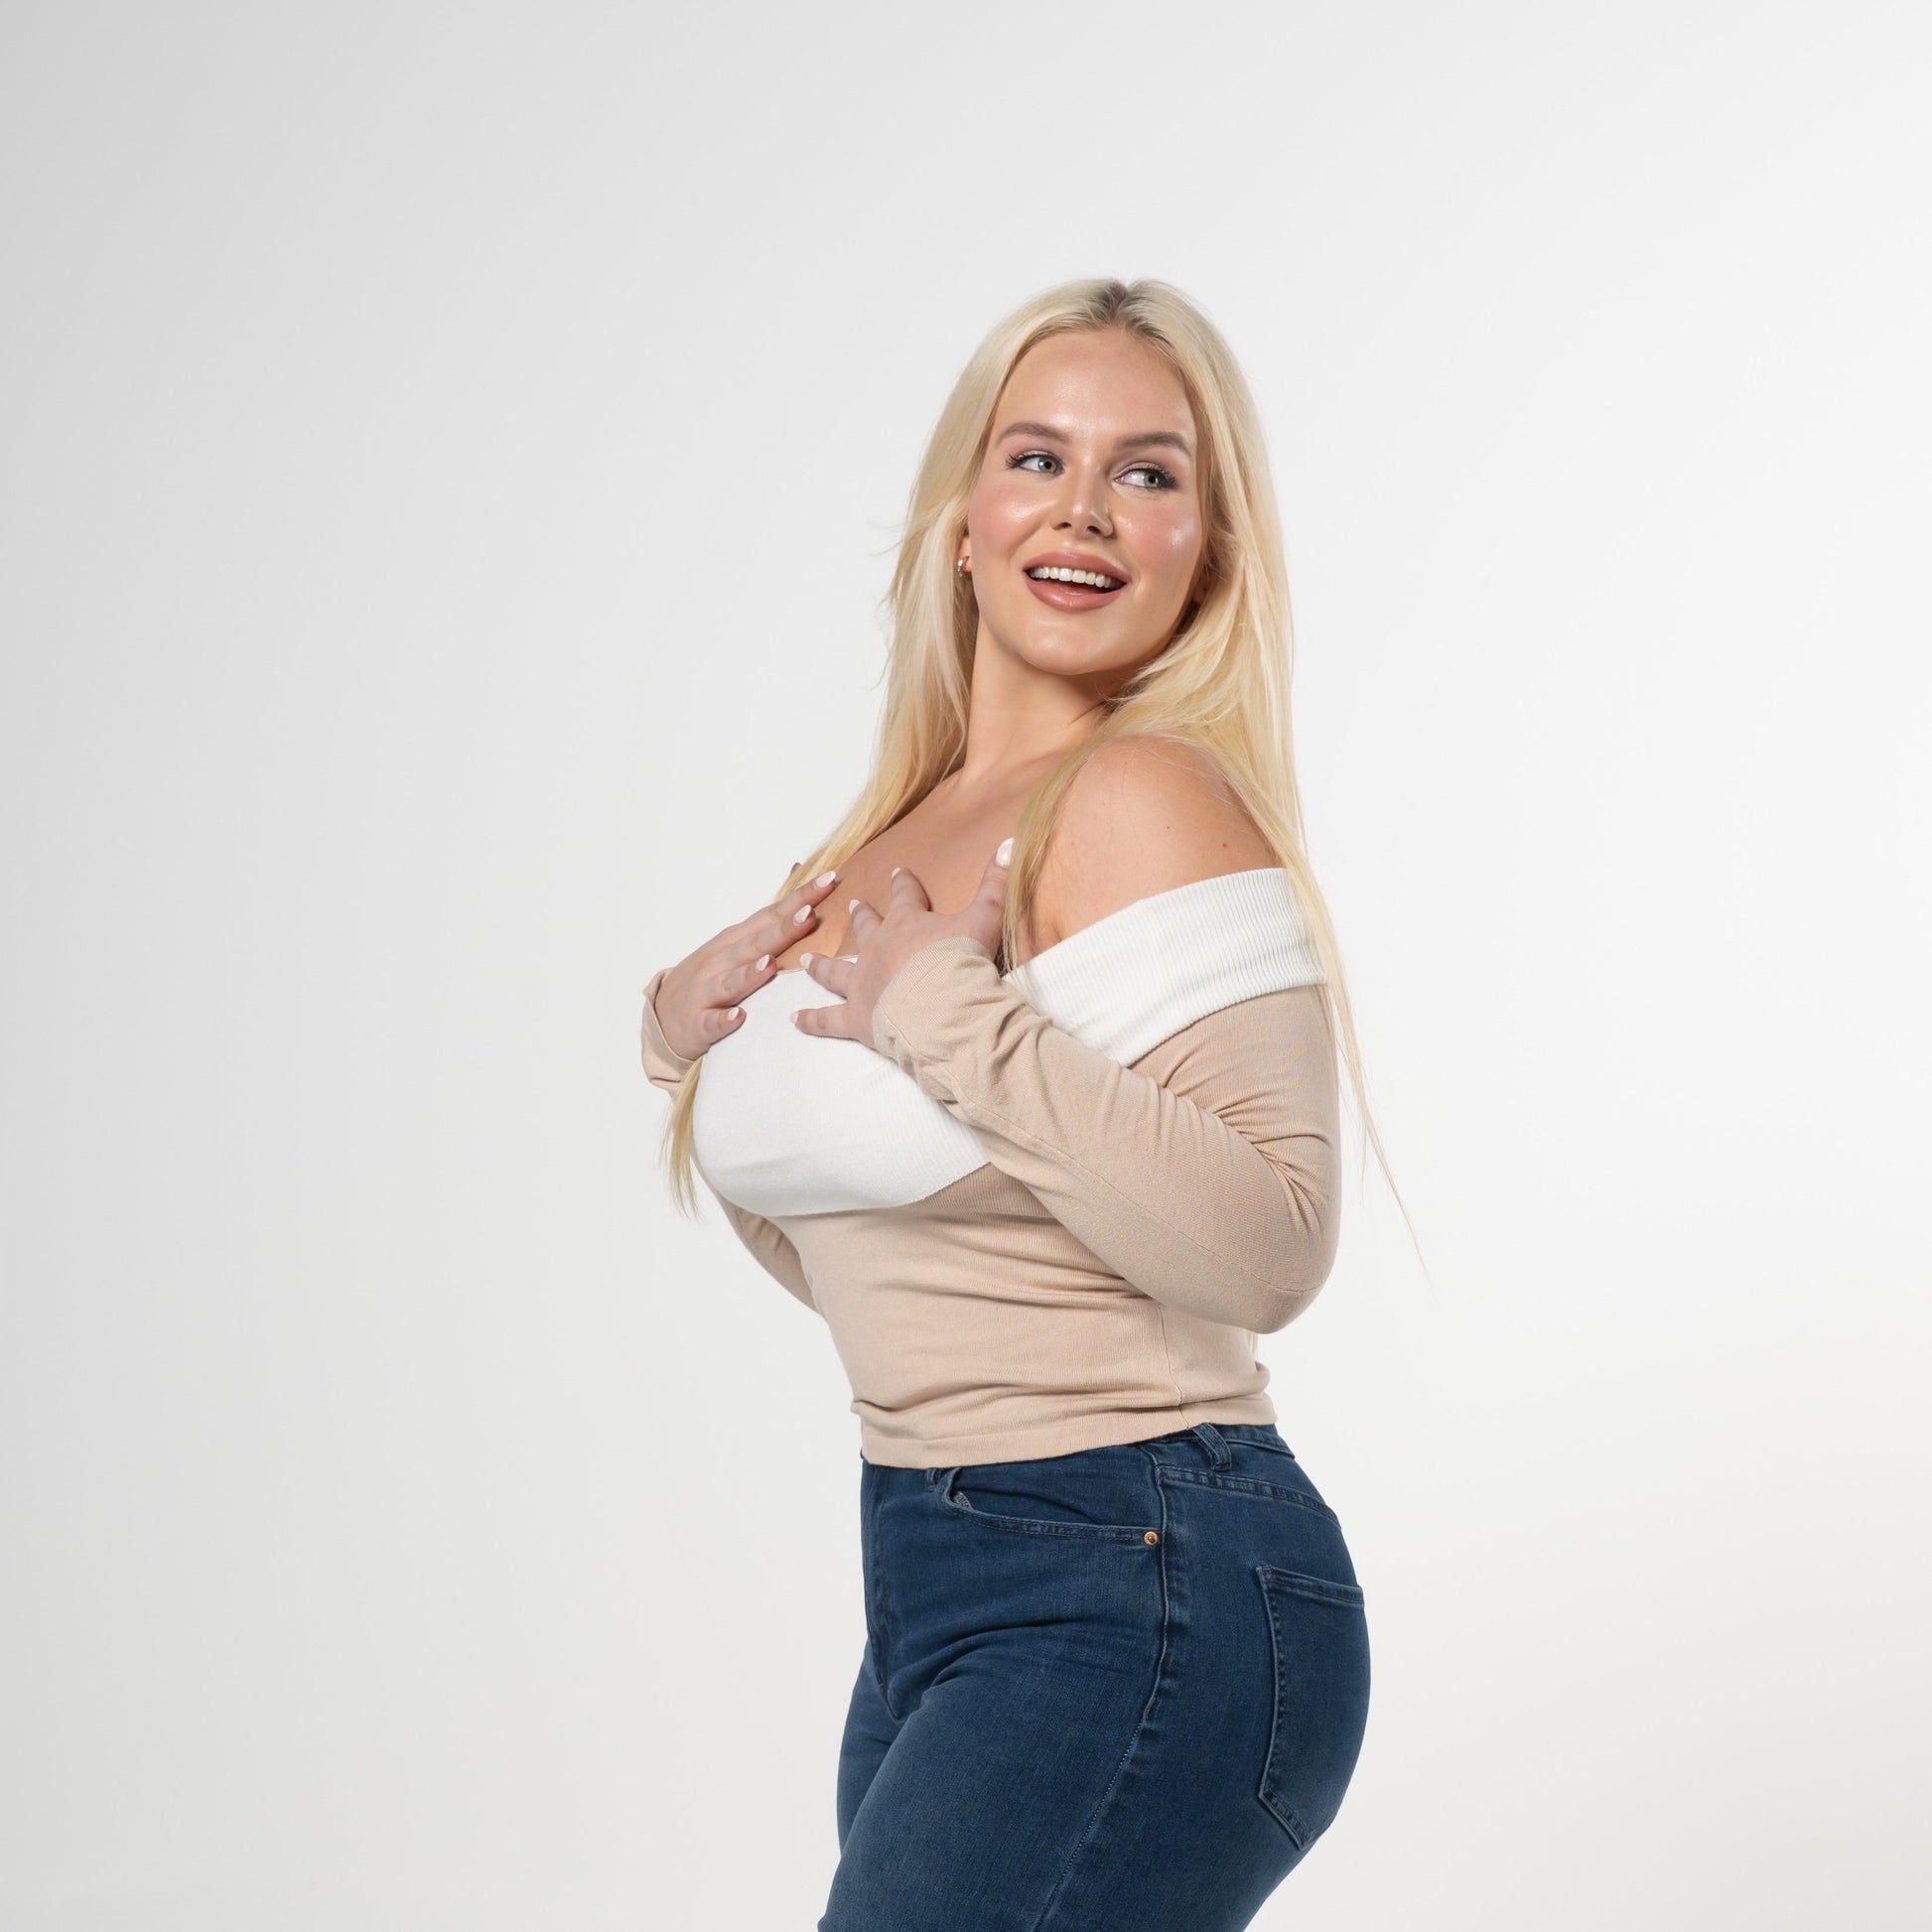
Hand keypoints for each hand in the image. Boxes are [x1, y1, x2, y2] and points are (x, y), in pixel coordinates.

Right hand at [648, 866, 845, 1061]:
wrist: (663, 1015)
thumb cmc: (708, 976)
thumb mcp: (734, 942)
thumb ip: (769, 918)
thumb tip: (798, 873)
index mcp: (735, 940)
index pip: (772, 915)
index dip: (799, 898)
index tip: (828, 881)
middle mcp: (722, 960)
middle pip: (756, 943)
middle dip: (783, 930)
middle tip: (809, 915)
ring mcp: (707, 990)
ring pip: (732, 981)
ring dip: (750, 973)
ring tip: (770, 964)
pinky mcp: (699, 1022)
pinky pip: (713, 1022)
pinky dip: (724, 1020)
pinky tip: (738, 1017)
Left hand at [792, 838, 1011, 1048]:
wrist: (943, 1008)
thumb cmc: (962, 962)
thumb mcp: (986, 917)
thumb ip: (995, 883)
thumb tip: (1010, 842)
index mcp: (907, 923)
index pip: (904, 895)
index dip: (902, 883)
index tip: (897, 872)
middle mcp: (878, 949)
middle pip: (865, 928)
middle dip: (860, 917)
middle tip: (852, 907)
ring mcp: (862, 983)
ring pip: (835, 971)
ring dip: (822, 965)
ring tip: (807, 960)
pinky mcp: (855, 1018)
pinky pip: (826, 1019)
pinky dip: (810, 1019)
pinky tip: (794, 1019)